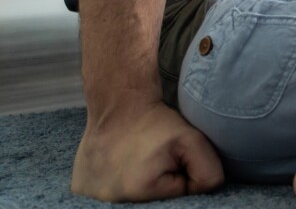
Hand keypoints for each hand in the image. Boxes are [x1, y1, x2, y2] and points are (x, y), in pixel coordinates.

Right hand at [72, 101, 222, 200]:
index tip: (170, 156)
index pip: (179, 196)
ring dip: (139, 183)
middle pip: (155, 201)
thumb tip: (205, 193)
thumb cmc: (156, 121)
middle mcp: (108, 200)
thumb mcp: (194, 140)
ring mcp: (88, 197)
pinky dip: (117, 184)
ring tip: (136, 161)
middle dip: (162, 181)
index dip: (181, 174)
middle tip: (153, 157)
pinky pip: (108, 196)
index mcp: (138, 191)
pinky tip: (119, 165)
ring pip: (133, 199)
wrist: (117, 103)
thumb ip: (210, 172)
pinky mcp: (78, 191)